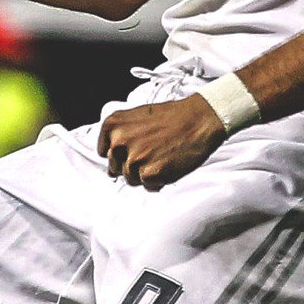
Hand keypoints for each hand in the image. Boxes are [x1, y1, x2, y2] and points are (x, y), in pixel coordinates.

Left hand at [97, 94, 224, 189]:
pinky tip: (168, 164)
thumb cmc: (171, 117)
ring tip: (162, 156)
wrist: (198, 119)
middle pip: (116, 168)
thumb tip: (112, 166)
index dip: (121, 154)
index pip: (105, 152)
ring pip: (131, 179)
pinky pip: (147, 185)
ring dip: (145, 173)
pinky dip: (158, 180)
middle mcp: (118, 141)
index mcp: (113, 125)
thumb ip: (121, 136)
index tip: (136, 148)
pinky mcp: (149, 174)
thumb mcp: (137, 117)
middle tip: (153, 153)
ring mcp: (133, 158)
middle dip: (132, 165)